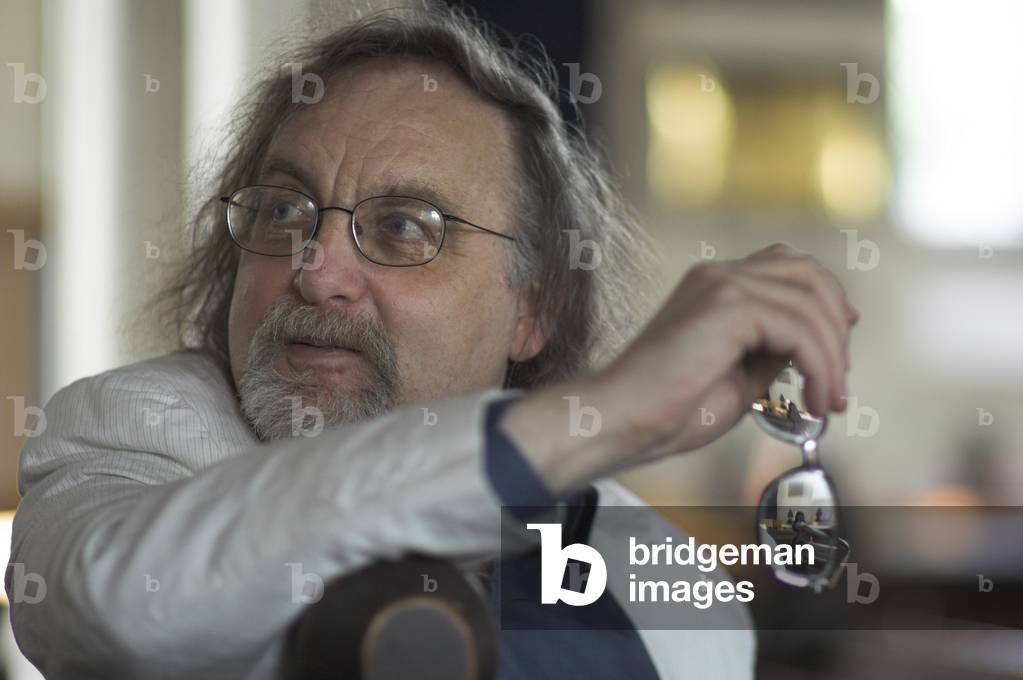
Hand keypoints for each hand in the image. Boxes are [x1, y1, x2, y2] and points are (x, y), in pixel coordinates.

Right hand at [598, 243, 857, 460]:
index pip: (789, 267)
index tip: (842, 343)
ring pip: (812, 305)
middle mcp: (720, 274)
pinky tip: (815, 400)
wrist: (625, 417)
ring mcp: (723, 284)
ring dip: (832, 359)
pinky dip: (819, 367)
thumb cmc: (670, 408)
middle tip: (838, 382)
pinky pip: (799, 329)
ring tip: (828, 402)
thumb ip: (773, 352)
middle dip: (837, 328)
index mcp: (716, 284)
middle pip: (809, 275)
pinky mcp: (728, 305)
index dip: (826, 299)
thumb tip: (812, 349)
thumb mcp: (740, 375)